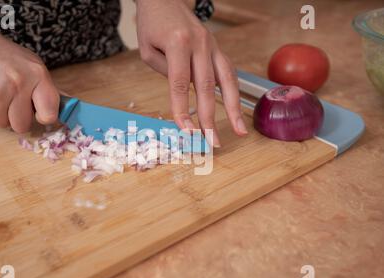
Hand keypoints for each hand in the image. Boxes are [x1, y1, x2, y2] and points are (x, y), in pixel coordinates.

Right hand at [0, 3, 58, 132]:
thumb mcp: (30, 63)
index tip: (39, 113)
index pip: (50, 114)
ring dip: (0, 113)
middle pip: (23, 125)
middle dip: (18, 118)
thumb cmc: (0, 53)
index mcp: (37, 74)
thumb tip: (68, 106)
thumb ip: (46, 87)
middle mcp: (19, 84)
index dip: (44, 117)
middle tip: (12, 100)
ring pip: (3, 124)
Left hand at [136, 0, 246, 146]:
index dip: (182, 110)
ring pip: (227, 80)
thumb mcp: (148, 50)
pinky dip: (233, 93)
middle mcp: (200, 44)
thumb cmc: (152, 25)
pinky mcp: (217, 48)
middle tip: (212, 142)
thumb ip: (167, 74)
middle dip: (210, 118)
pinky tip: (235, 110)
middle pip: (207, 87)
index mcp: (178, 44)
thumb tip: (185, 96)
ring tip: (239, 130)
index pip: (180, 85)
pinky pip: (229, 72)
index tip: (185, 132)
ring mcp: (212, 45)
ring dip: (233, 108)